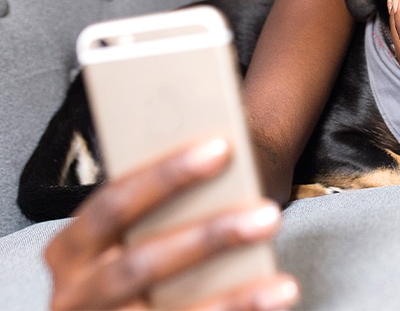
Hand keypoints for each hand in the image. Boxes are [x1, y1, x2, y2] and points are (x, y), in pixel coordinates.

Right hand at [45, 138, 298, 310]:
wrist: (127, 306)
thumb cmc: (147, 242)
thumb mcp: (142, 223)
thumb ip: (169, 197)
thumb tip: (227, 151)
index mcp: (71, 247)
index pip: (113, 203)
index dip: (166, 175)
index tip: (223, 147)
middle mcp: (76, 296)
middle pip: (142, 264)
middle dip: (210, 238)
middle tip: (269, 214)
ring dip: (235, 296)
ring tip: (284, 277)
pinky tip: (276, 296)